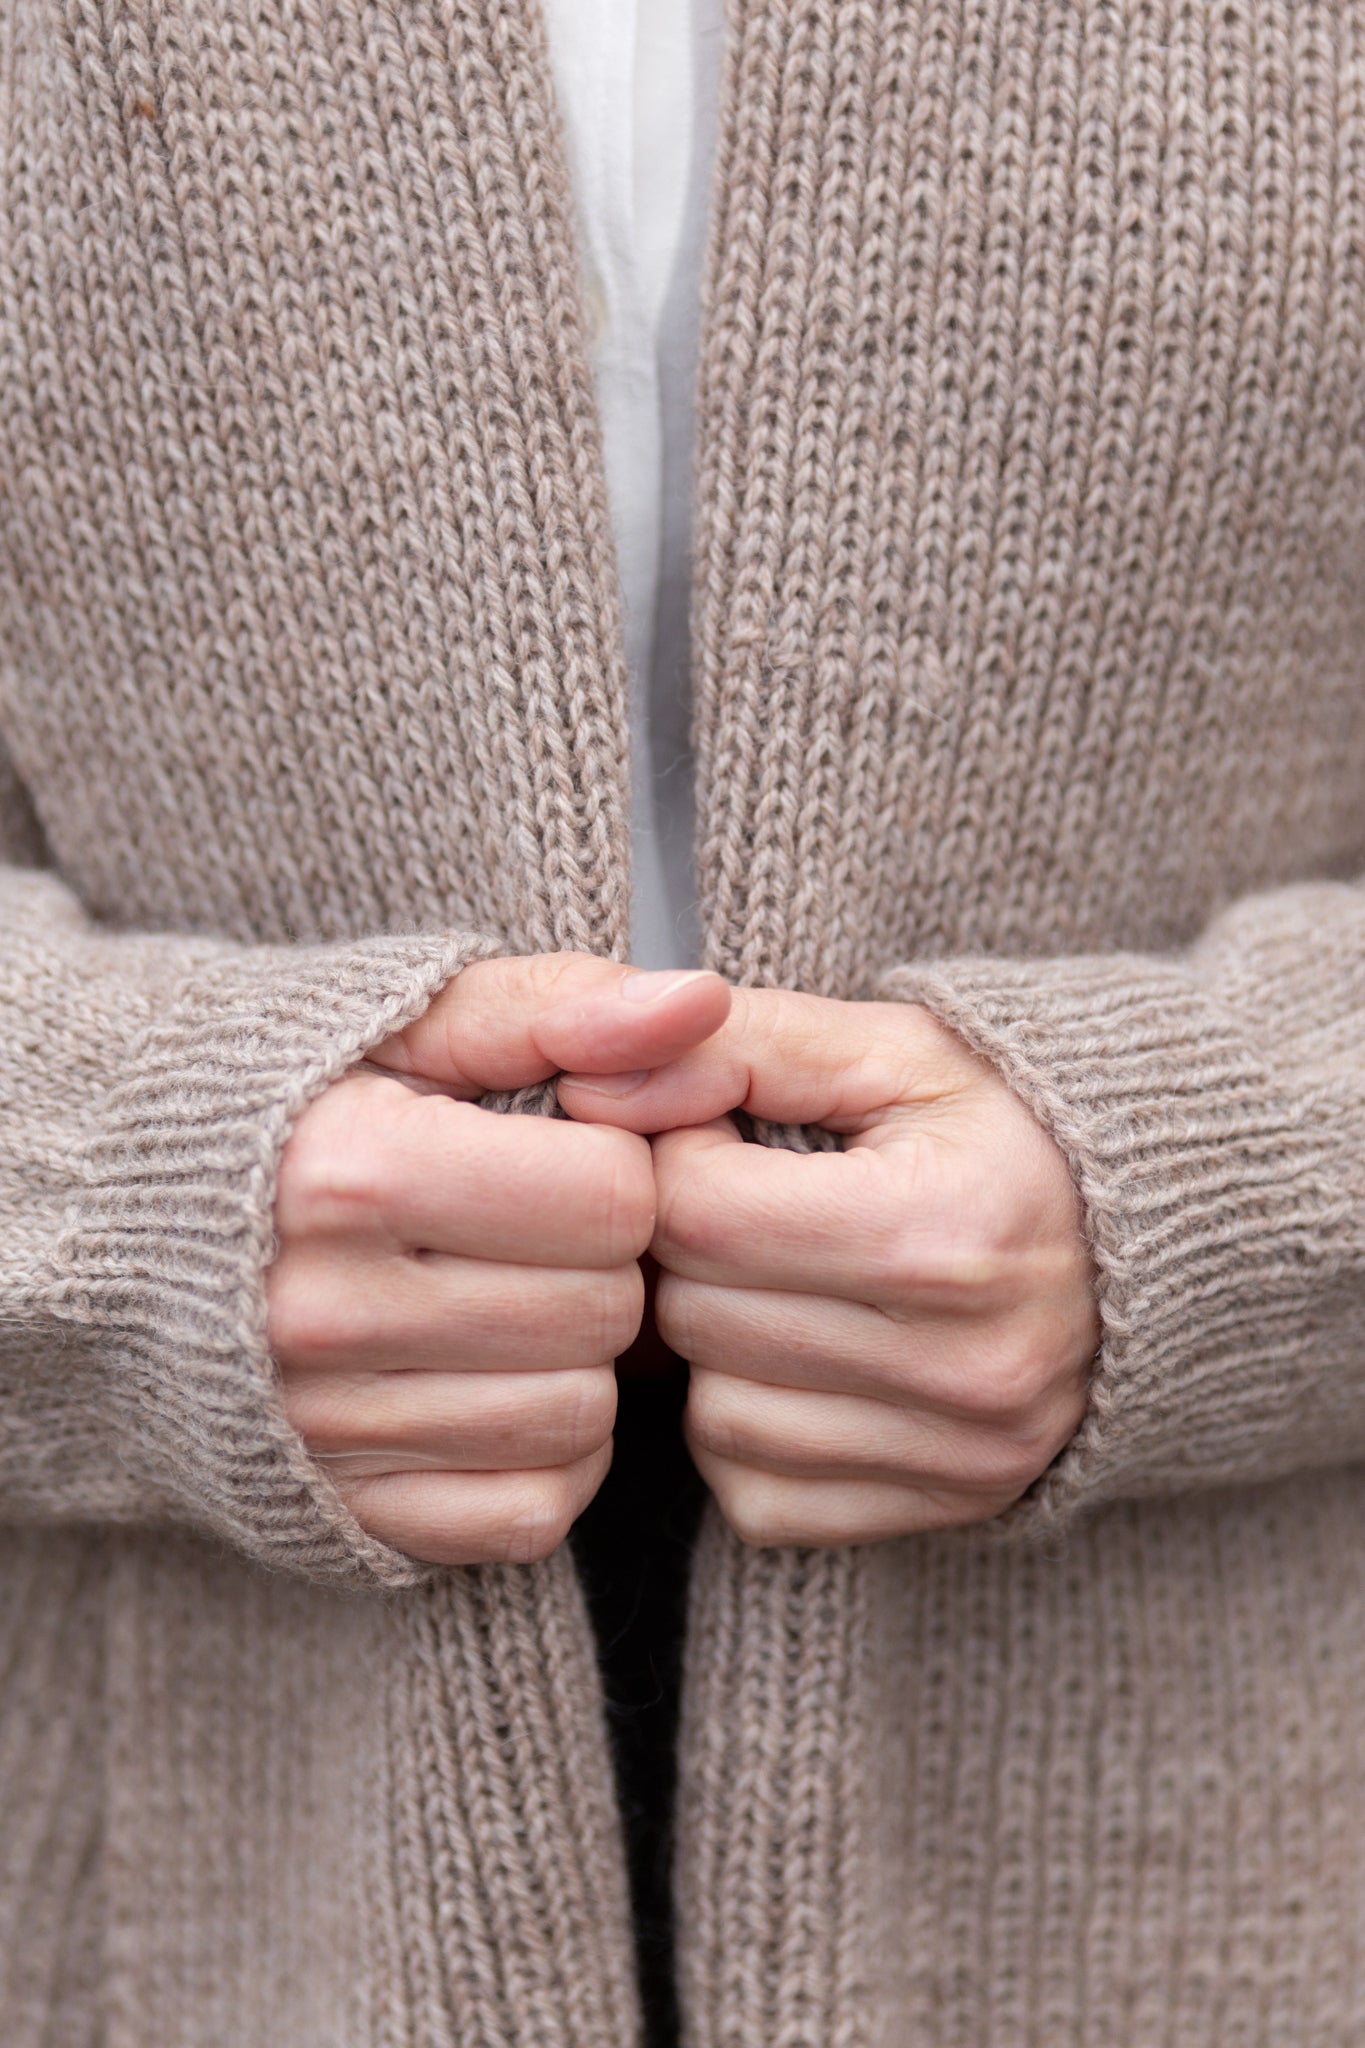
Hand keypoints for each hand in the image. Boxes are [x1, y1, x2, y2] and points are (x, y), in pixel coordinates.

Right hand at [268, 954, 729, 1563]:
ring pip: (582, 1417)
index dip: (615, 1166)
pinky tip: (494, 1383)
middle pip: (606, 1310)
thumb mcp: (413, 1025)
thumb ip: (560, 1009)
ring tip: (510, 1298)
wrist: (119, 1230)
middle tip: (539, 1230)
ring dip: (579, 1358)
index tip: (565, 1154)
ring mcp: (328, 1431)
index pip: (612, 1196)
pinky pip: (533, 1513)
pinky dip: (545, 1455)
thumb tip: (699, 1003)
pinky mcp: (345, 1515)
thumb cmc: (295, 1106)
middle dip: (602, 1261)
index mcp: (350, 1171)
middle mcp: (326, 1313)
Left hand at [559, 991, 1097, 1546]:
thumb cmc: (1000, 1136)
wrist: (1150, 1254)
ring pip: (711, 1416)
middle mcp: (961, 1363)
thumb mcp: (892, 1052)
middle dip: (689, 1252)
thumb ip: (738, 1046)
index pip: (698, 1211)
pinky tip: (801, 1363)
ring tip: (779, 1283)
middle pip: (696, 1314)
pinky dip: (751, 1431)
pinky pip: (755, 1494)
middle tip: (741, 1209)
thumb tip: (590, 1087)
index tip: (712, 1139)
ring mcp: (956, 1454)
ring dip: (715, 1347)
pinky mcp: (940, 1512)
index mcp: (942, 1231)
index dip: (673, 1160)